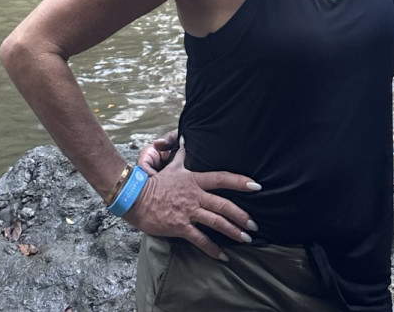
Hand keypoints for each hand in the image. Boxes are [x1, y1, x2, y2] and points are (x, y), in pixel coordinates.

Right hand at [124, 136, 261, 257]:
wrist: (136, 198)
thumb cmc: (154, 183)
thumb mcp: (172, 166)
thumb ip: (182, 154)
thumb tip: (185, 137)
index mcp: (195, 180)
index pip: (222, 178)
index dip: (240, 182)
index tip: (256, 186)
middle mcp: (195, 195)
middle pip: (223, 204)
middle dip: (241, 215)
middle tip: (255, 225)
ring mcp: (188, 211)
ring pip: (216, 222)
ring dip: (233, 231)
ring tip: (246, 238)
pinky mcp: (180, 227)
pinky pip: (200, 239)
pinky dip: (212, 248)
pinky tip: (223, 256)